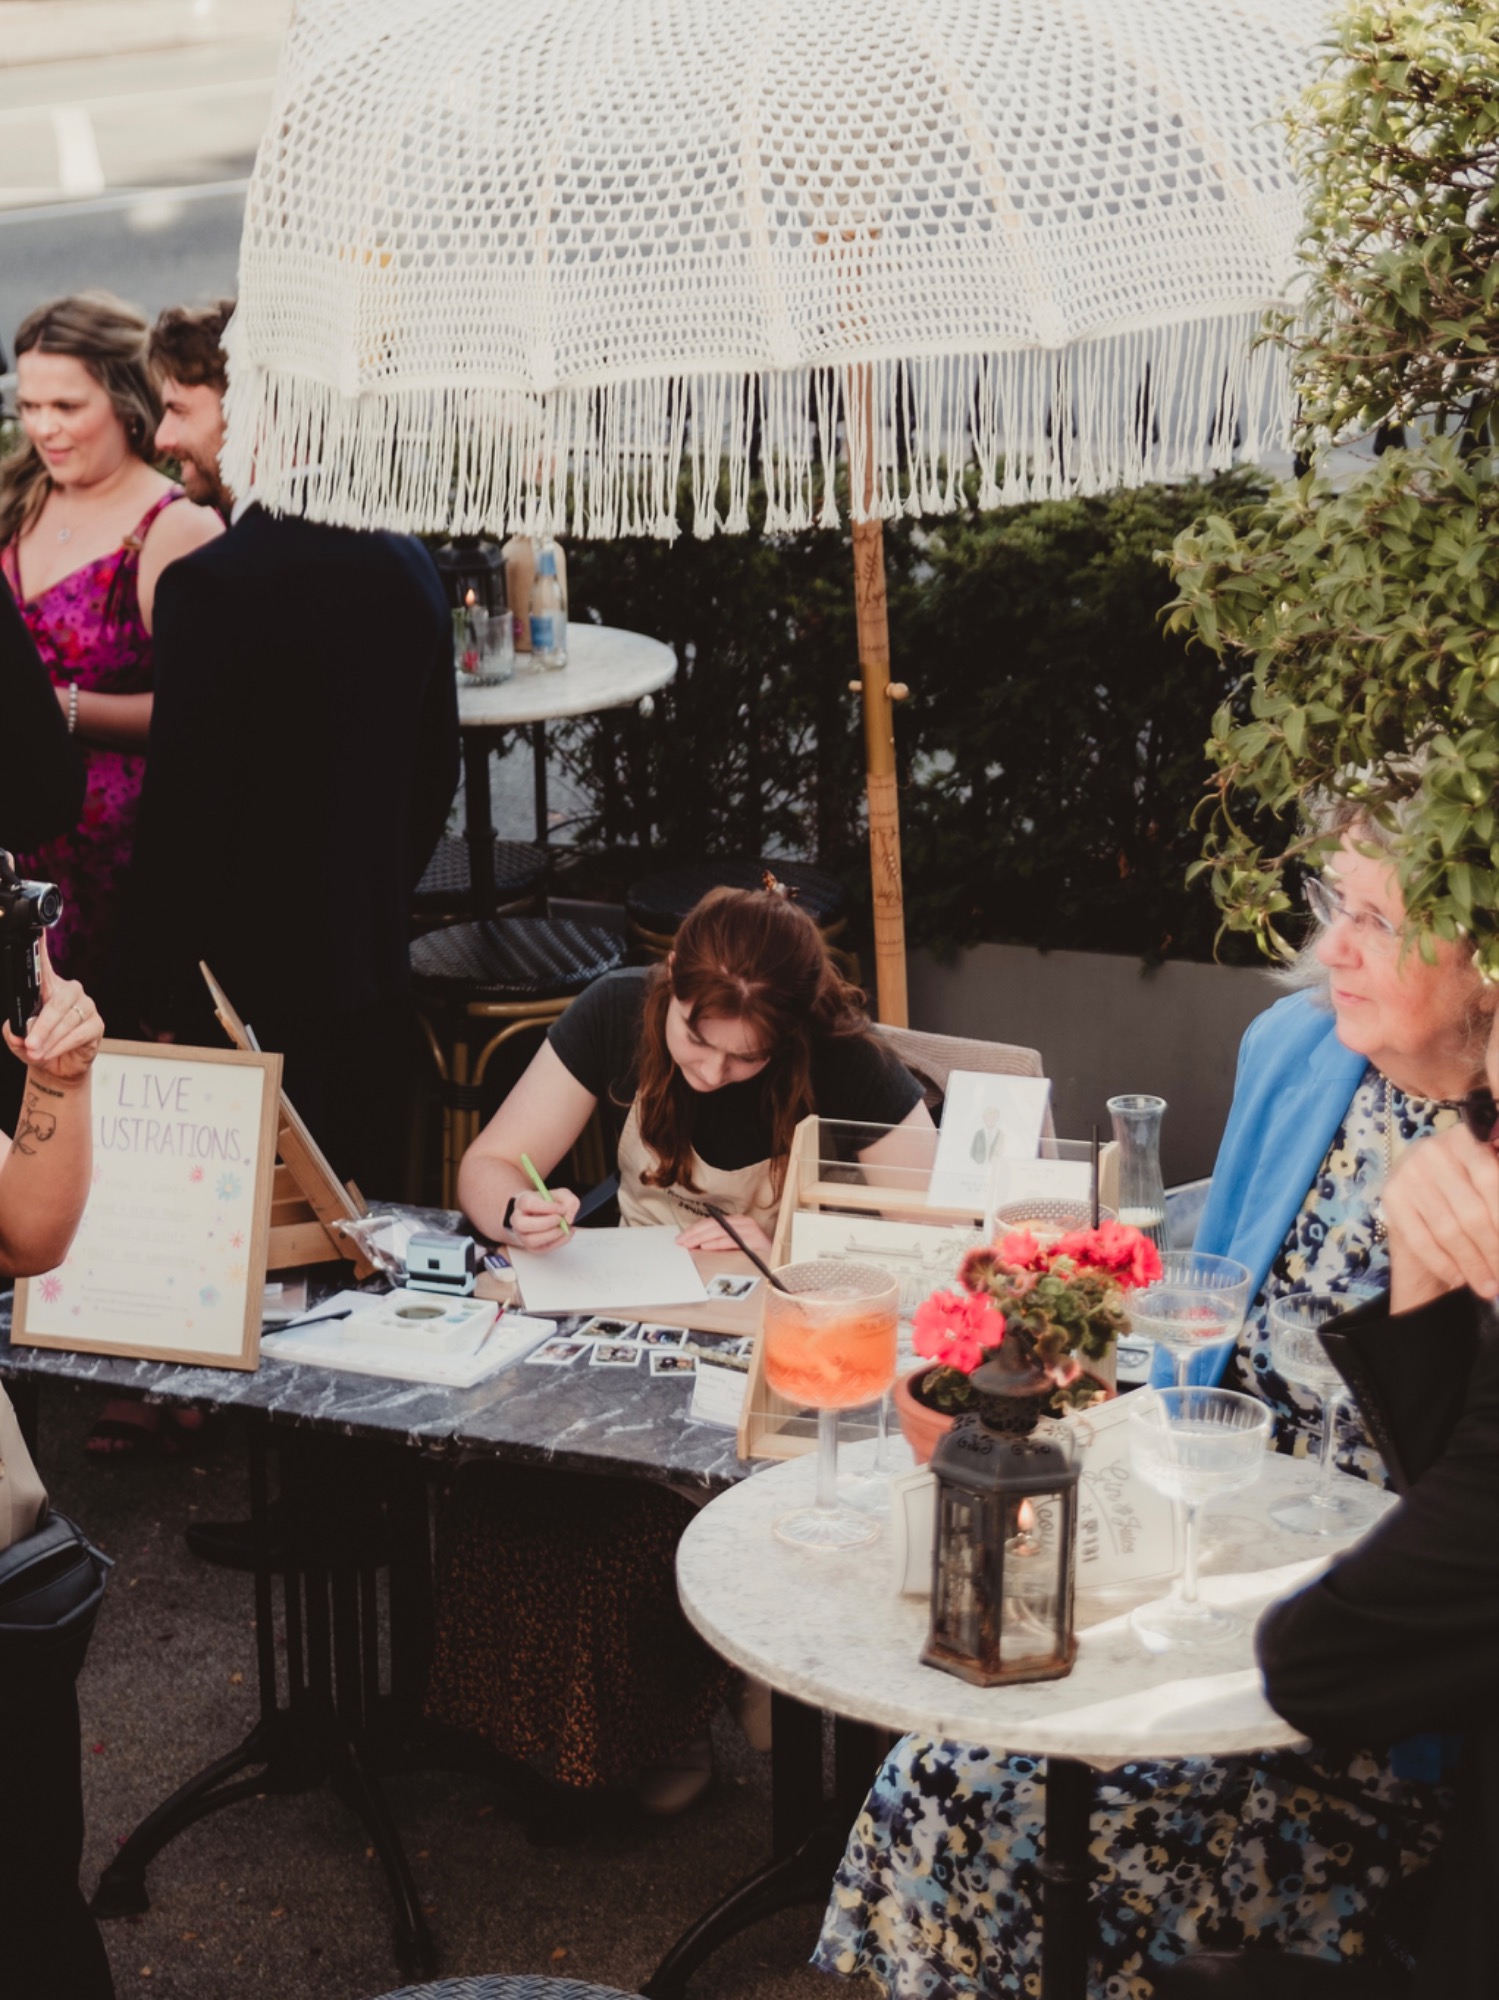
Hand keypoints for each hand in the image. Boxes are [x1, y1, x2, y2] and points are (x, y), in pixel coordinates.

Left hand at [1, 937, 102, 1085]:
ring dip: (49, 1040)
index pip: (43, 965)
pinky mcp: (96, 1024)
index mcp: (48, 989)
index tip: (38, 929)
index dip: (41, 946)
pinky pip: (78, 1033)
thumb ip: (15, 1030)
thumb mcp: (17, 1039)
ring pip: (66, 1020)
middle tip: (29, 1043)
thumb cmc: (38, 1047)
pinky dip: (62, 1045)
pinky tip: (52, 1052)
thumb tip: (24, 1028)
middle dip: (42, 1026)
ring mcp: (85, 1007)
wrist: (57, 1068)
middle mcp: (69, 992)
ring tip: (36, 1052)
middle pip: (57, 1002)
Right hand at [507, 1185, 580, 1252]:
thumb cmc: (551, 1203)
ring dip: (552, 1235)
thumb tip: (568, 1218)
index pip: (528, 1204)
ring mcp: (523, 1235)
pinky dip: (558, 1242)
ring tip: (565, 1227)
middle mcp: (518, 1219)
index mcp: (522, 1202)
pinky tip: (566, 1233)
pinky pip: (542, 1248)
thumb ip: (569, 1201)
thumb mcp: (562, 1195)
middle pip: (522, 1224)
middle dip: (545, 1223)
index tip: (562, 1208)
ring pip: (531, 1240)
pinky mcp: (532, 1247)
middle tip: (561, 1219)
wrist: (547, 1215)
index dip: (546, 1207)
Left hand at [674, 1212, 773, 1258]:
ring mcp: (750, 1230)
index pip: (712, 1223)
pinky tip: (705, 1247)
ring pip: (719, 1231)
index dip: (695, 1229)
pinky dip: (717, 1243)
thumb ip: (720, 1243)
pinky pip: (731, 1240)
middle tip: (680, 1242)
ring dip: (701, 1238)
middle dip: (694, 1234)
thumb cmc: (757, 1256)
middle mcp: (744, 1222)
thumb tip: (698, 1245)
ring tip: (688, 1244)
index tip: (681, 1237)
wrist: (780, 1262)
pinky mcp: (754, 1239)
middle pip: (713, 1225)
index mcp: (738, 1222)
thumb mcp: (736, 1247)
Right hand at [1385, 1121, 1498, 1308]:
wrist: (1423, 1191)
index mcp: (1465, 1138)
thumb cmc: (1467, 1187)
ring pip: (1447, 1230)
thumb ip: (1496, 1188)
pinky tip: (1459, 1278)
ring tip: (1488, 1285)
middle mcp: (1433, 1150)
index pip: (1492, 1182)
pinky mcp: (1390, 1197)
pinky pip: (1420, 1240)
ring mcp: (1408, 1173)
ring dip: (1471, 1264)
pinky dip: (1443, 1264)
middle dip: (1492, 1252)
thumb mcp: (1486, 1181)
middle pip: (1471, 1212)